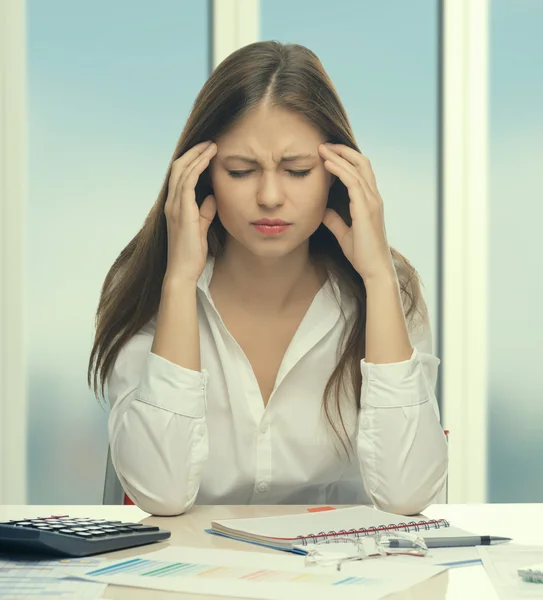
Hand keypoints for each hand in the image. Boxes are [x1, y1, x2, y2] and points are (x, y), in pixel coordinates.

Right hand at [163, 141, 217, 283]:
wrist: (182, 272)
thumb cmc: (191, 254)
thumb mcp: (201, 228)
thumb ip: (205, 212)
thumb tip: (212, 196)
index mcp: (175, 206)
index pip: (180, 175)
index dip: (192, 160)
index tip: (208, 151)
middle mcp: (171, 203)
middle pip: (179, 167)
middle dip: (194, 152)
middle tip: (211, 142)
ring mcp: (174, 207)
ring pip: (182, 171)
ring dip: (198, 156)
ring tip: (212, 145)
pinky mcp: (182, 212)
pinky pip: (187, 183)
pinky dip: (197, 168)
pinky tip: (207, 160)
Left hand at [318, 143, 394, 282]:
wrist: (374, 270)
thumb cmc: (362, 255)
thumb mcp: (344, 234)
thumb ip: (335, 221)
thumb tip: (322, 211)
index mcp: (370, 202)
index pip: (360, 171)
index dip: (345, 159)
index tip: (327, 153)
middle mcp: (373, 198)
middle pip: (361, 163)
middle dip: (343, 150)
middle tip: (323, 144)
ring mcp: (372, 202)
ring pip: (357, 169)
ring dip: (338, 156)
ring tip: (322, 148)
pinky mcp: (366, 209)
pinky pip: (353, 182)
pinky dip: (340, 170)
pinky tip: (327, 163)